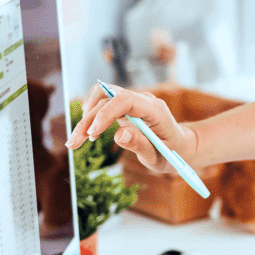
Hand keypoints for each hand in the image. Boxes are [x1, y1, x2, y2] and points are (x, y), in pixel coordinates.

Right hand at [66, 82, 198, 172]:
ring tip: (76, 141)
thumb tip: (119, 136)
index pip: (125, 100)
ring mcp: (133, 101)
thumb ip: (140, 145)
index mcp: (155, 109)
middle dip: (88, 119)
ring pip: (102, 98)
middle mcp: (142, 100)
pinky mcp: (125, 107)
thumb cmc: (172, 152)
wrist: (180, 145)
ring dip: (85, 117)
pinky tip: (86, 133)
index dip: (105, 113)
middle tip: (74, 143)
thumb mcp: (158, 156)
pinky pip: (104, 103)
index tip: (92, 134)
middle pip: (108, 97)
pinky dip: (91, 116)